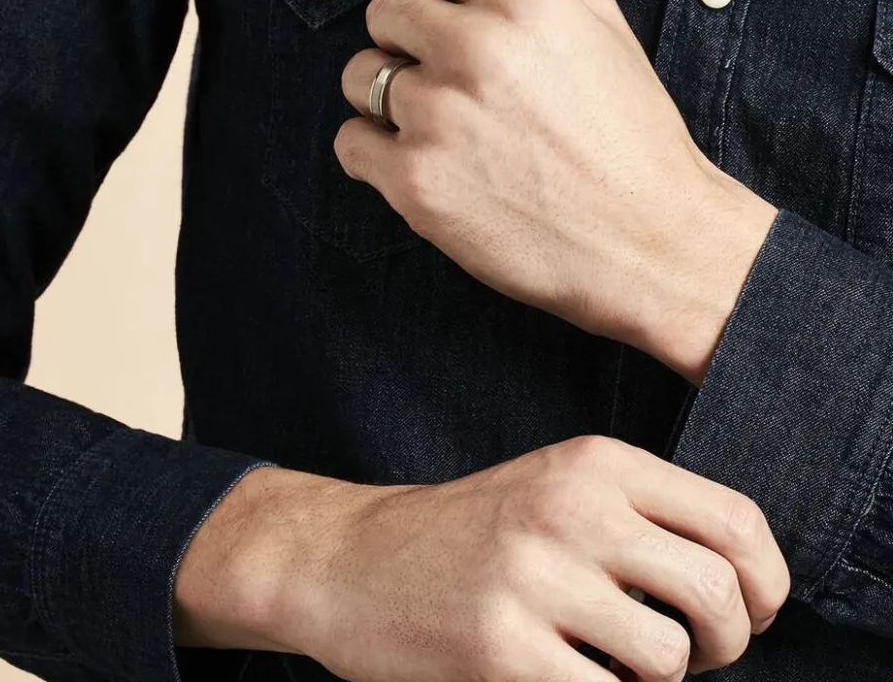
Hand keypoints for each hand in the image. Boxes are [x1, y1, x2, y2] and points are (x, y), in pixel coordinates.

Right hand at [173, 437, 789, 680]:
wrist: (355, 560)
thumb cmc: (471, 531)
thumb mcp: (558, 487)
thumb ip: (643, 516)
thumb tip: (744, 582)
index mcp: (595, 462)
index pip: (735, 521)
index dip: (768, 583)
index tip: (752, 613)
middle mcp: (570, 508)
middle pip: (717, 594)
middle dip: (726, 643)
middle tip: (692, 653)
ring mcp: (534, 579)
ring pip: (670, 659)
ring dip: (661, 679)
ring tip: (619, 664)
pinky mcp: (502, 650)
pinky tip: (569, 674)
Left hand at [335, 0, 777, 384]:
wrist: (648, 241)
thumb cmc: (624, 125)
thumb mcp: (590, 14)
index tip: (464, 21)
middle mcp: (476, 48)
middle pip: (382, 10)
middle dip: (411, 39)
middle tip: (464, 82)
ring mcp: (440, 118)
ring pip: (360, 77)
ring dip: (391, 96)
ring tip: (450, 129)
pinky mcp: (417, 184)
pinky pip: (350, 143)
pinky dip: (377, 154)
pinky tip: (429, 165)